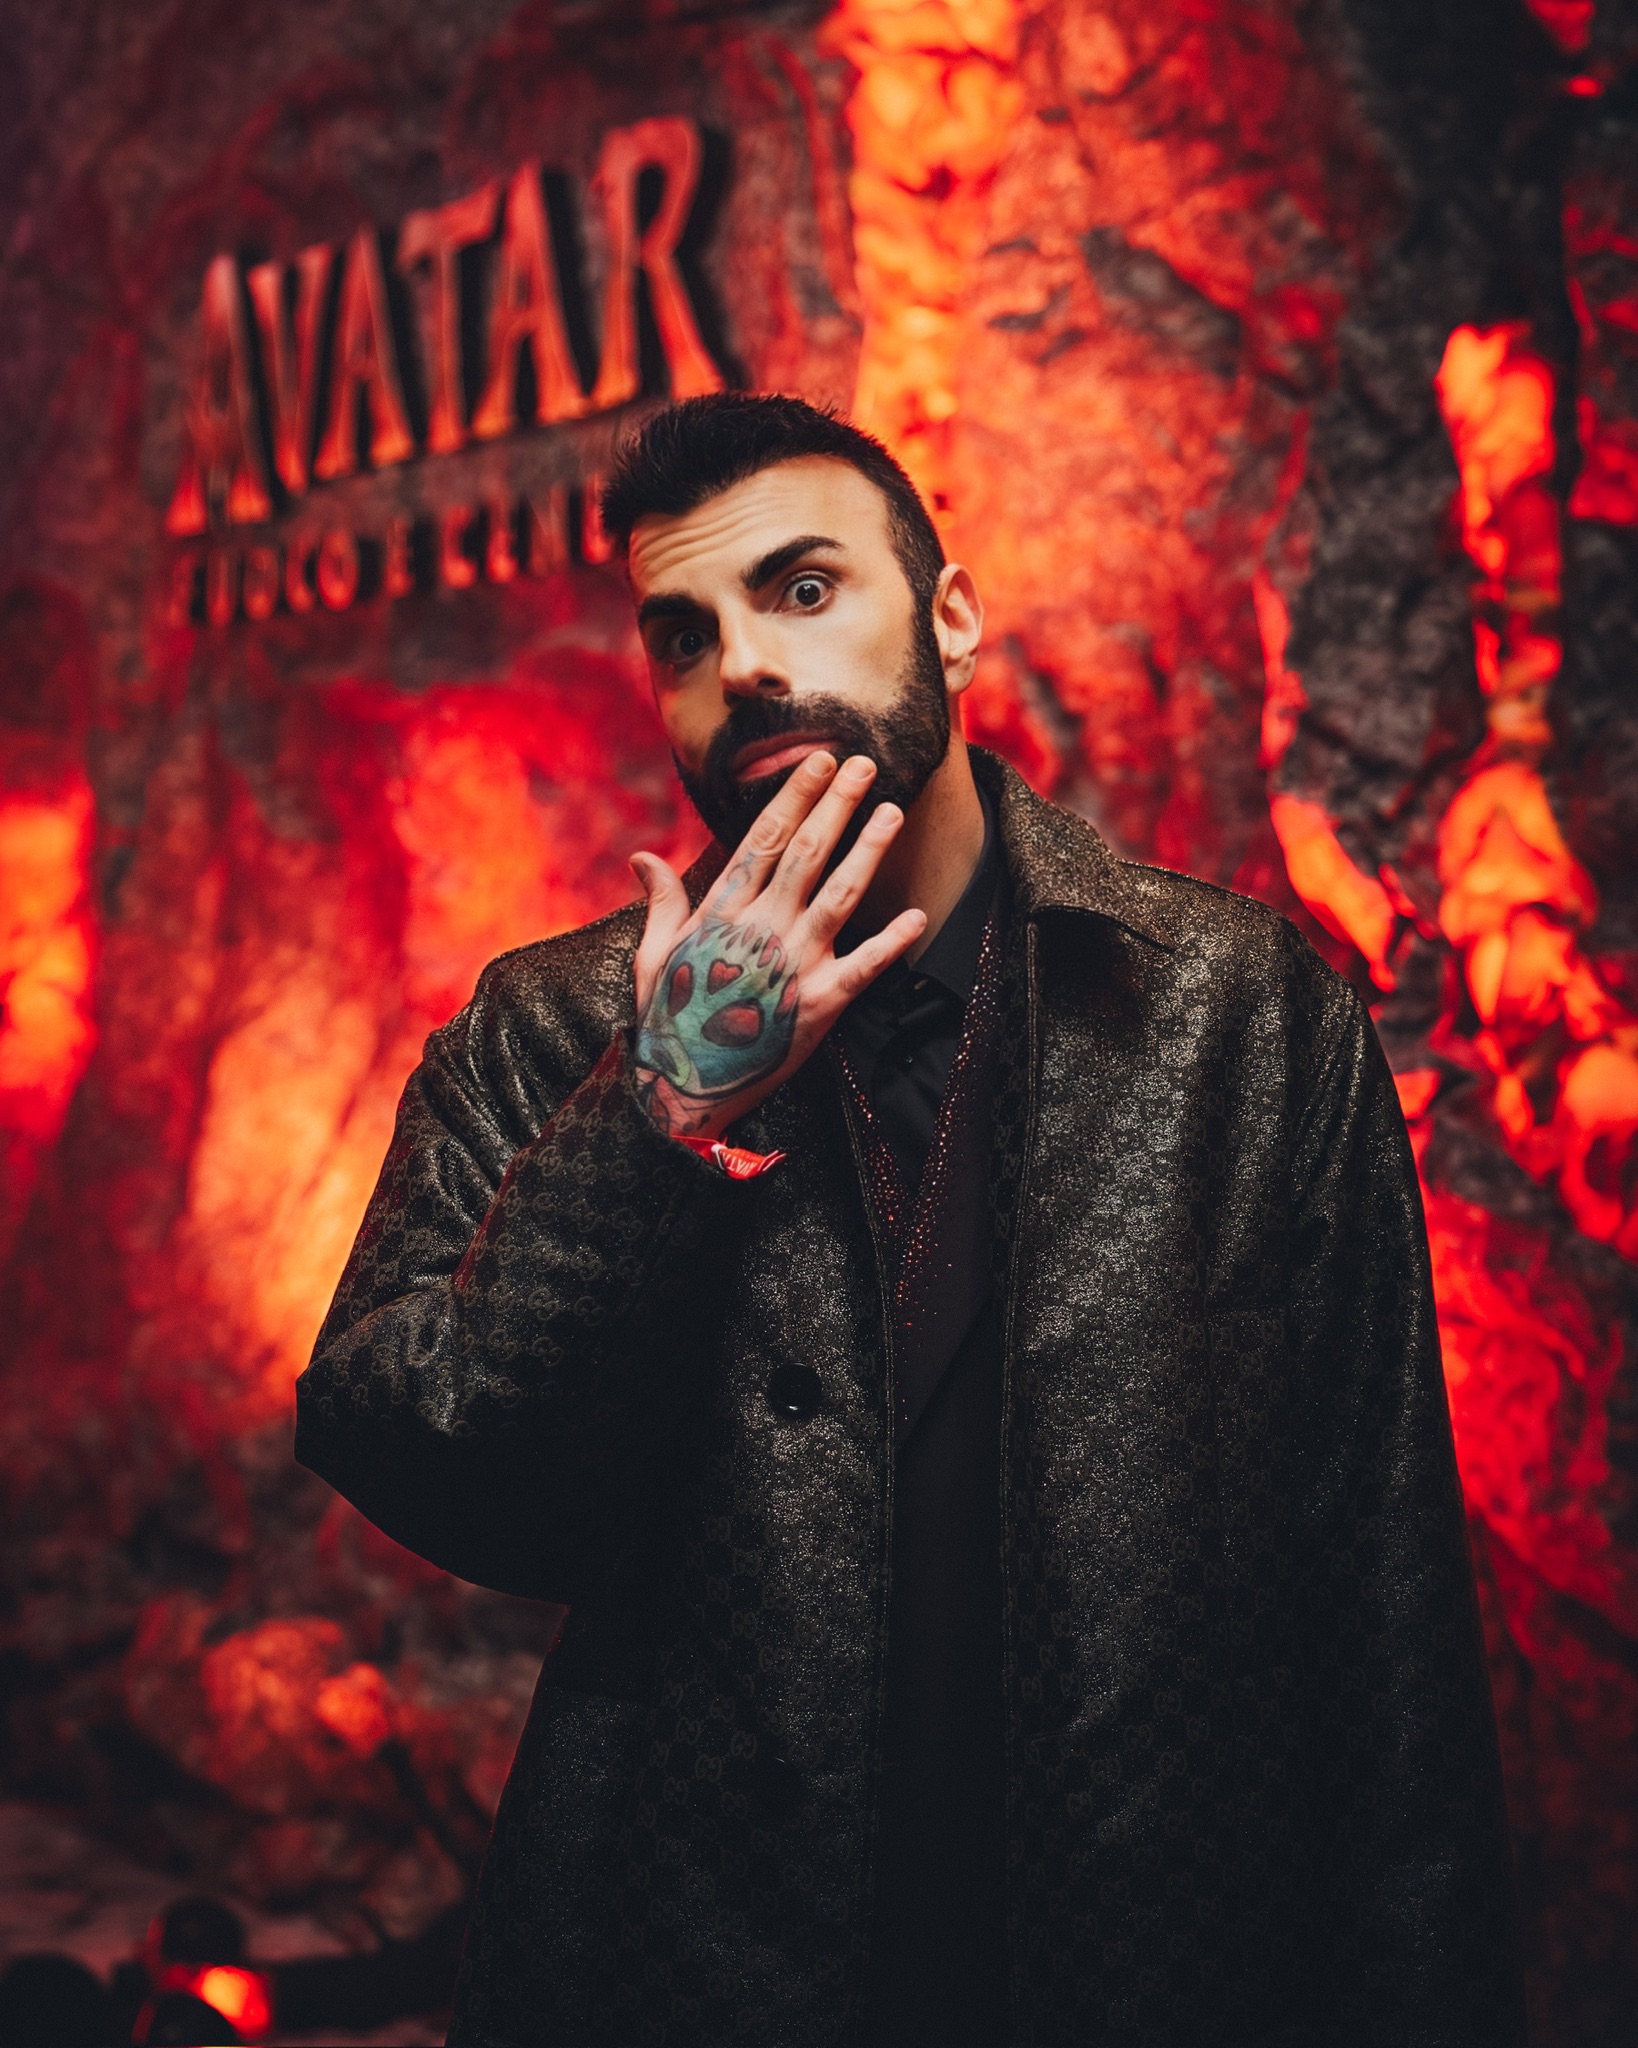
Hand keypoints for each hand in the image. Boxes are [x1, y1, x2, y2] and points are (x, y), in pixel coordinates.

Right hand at [628, 752, 926, 1139]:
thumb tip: (641, 857)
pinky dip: (892, 943)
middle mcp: (760, 928)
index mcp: (721, 912)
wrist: (683, 1088)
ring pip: (839, 893)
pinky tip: (918, 916)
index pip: (763, 839)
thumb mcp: (652, 955)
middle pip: (805, 852)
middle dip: (836, 804)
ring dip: (867, 849)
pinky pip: (863, 967)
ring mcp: (792, 964)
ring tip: (892, 810)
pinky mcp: (820, 1005)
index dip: (794, 796)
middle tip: (863, 763)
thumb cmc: (668, 1020)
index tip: (818, 761)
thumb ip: (661, 902)